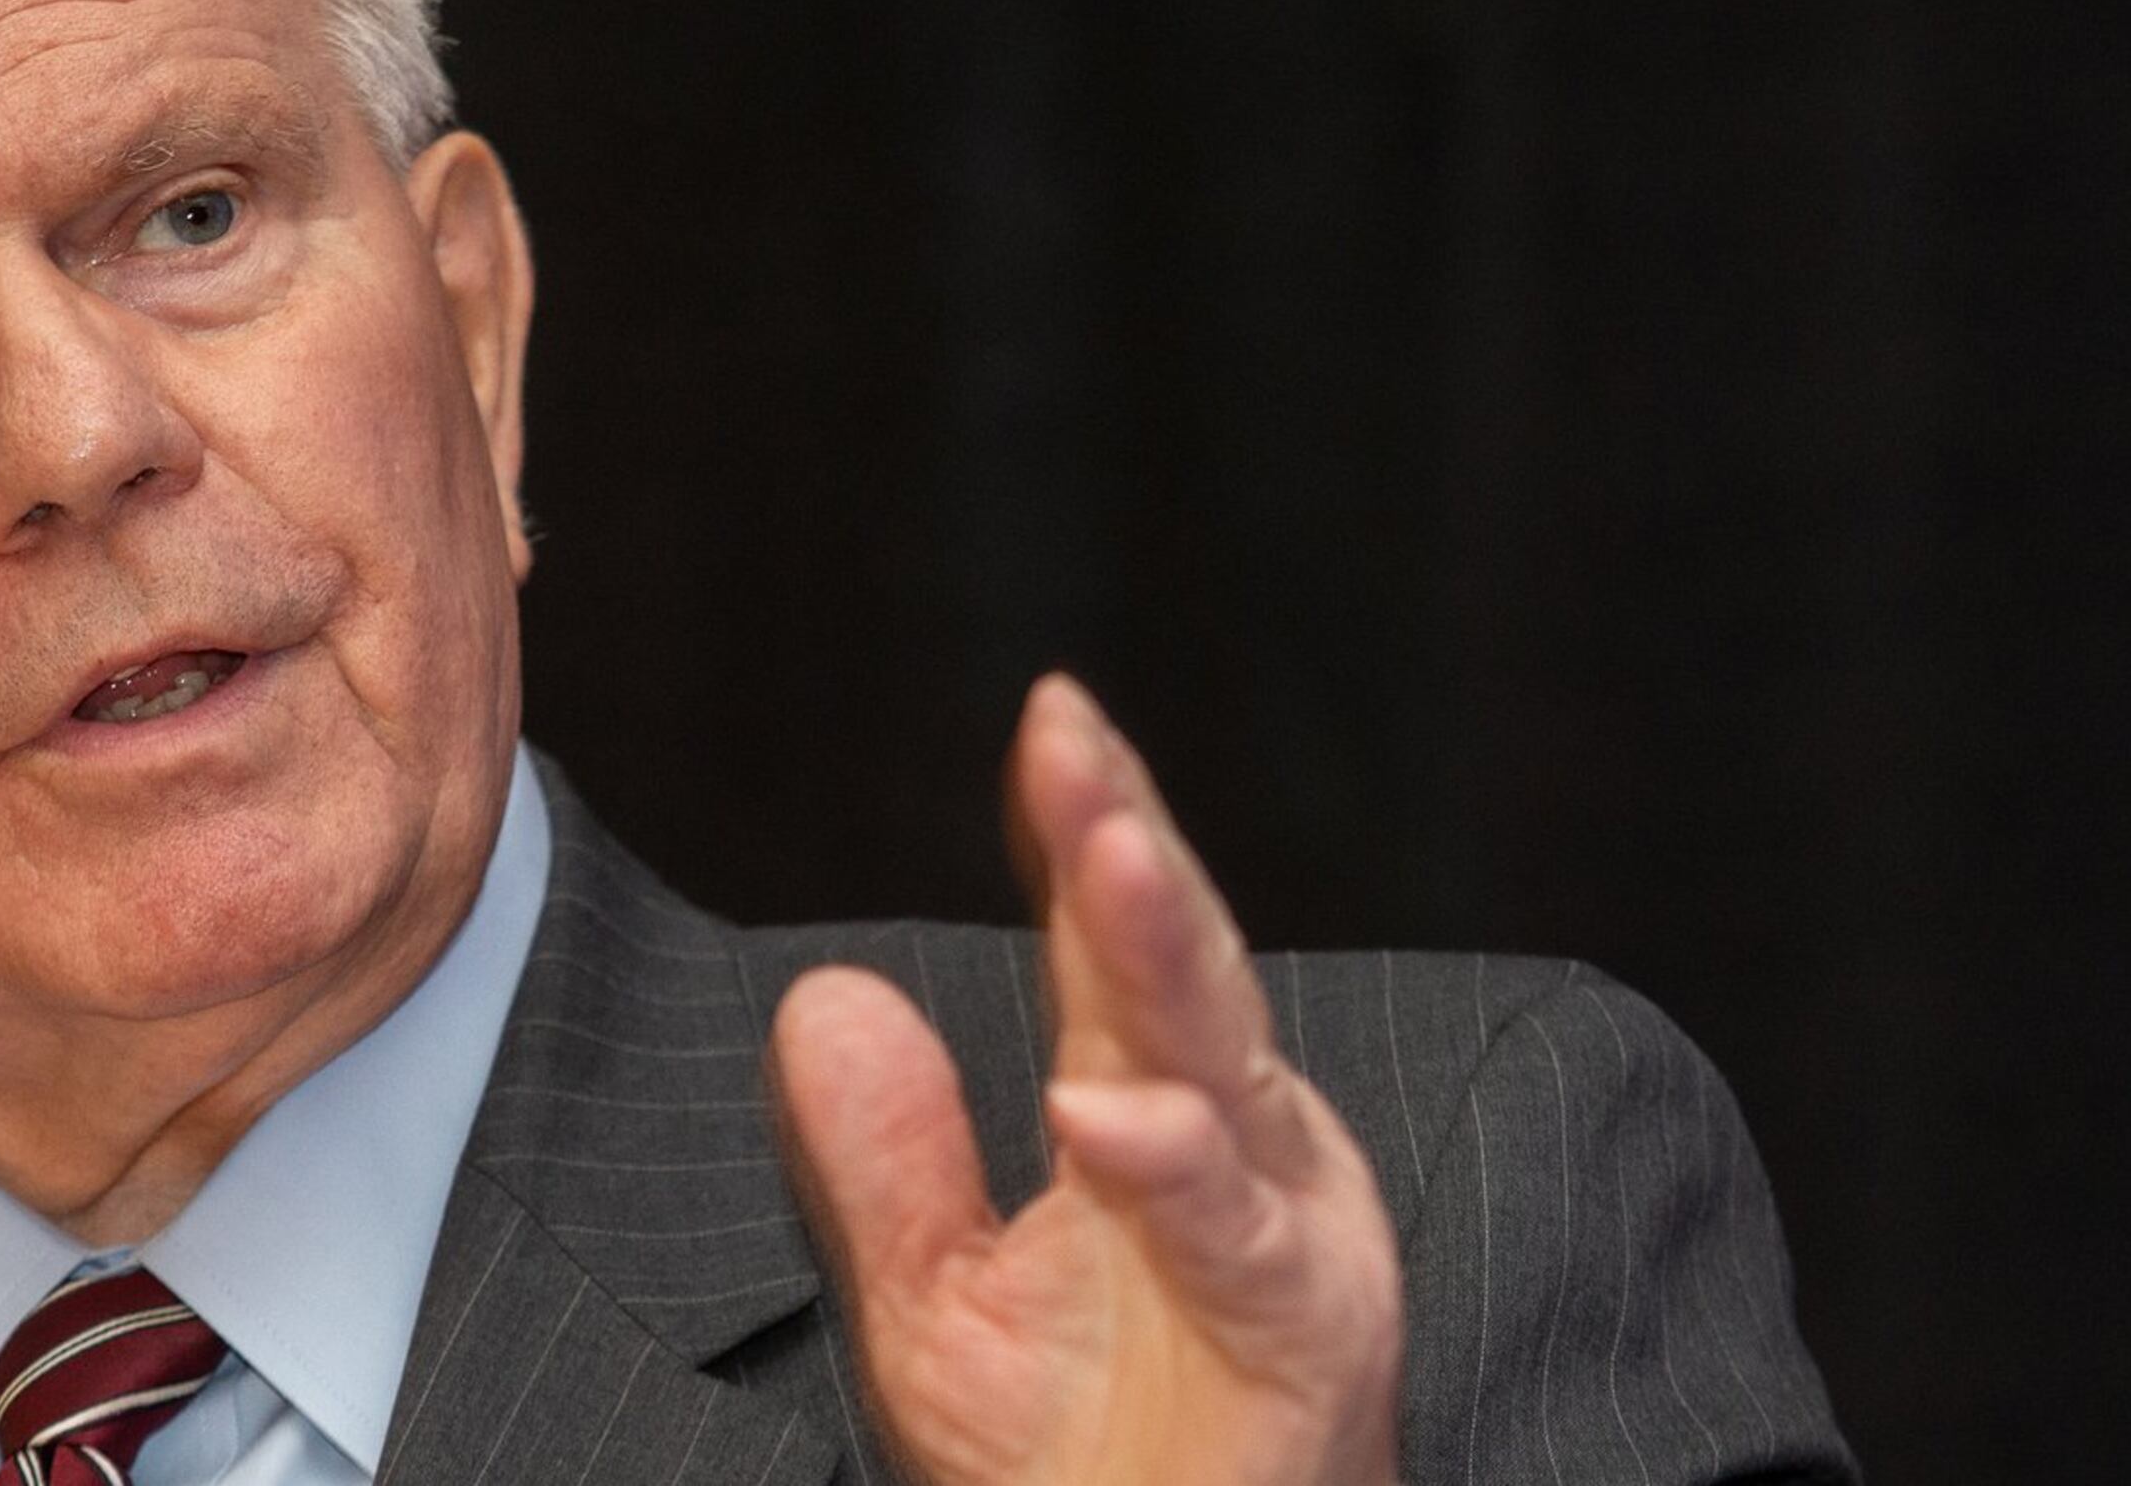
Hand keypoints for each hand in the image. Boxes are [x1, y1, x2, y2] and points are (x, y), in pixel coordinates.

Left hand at [770, 676, 1403, 1484]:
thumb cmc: (1085, 1466)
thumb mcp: (939, 1306)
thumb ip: (890, 1160)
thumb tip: (826, 995)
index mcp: (1156, 1115)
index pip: (1110, 949)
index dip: (1082, 828)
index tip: (1044, 719)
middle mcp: (1235, 1145)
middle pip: (1176, 965)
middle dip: (1125, 839)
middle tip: (1067, 730)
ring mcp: (1281, 1228)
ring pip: (1223, 1064)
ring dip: (1167, 953)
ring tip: (1106, 848)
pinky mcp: (1304, 1329)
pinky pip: (1236, 1238)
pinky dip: (1174, 1170)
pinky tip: (1105, 1109)